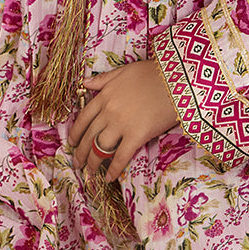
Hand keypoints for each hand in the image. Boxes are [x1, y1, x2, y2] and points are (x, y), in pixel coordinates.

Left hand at [69, 59, 177, 184]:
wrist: (176, 80)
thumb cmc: (152, 73)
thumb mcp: (123, 71)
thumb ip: (102, 79)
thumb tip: (85, 83)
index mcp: (104, 96)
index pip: (83, 118)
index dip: (76, 133)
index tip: (72, 143)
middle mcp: (108, 112)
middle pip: (89, 136)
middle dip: (81, 153)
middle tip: (77, 163)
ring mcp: (121, 124)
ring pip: (100, 148)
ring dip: (93, 163)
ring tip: (90, 172)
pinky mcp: (137, 135)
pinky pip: (121, 156)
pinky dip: (114, 169)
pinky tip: (109, 178)